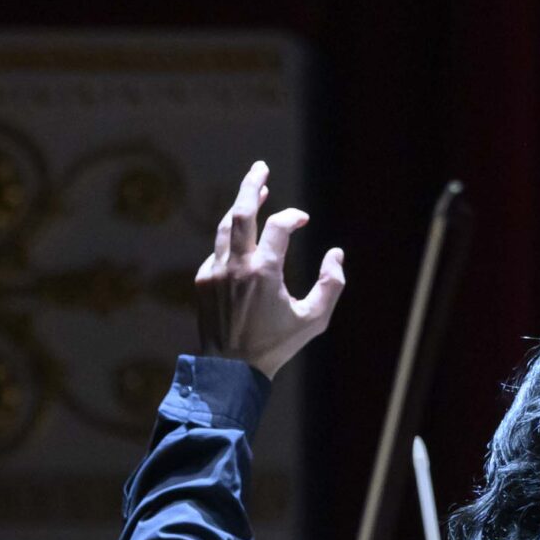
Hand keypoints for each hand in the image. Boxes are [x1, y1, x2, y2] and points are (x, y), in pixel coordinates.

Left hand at [195, 161, 344, 378]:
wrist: (229, 371)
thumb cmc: (275, 347)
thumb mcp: (314, 320)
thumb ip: (331, 285)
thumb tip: (336, 254)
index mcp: (264, 272)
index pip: (280, 225)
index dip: (293, 216)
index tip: (303, 220)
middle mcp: (236, 266)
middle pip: (241, 211)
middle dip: (252, 185)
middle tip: (261, 168)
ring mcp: (215, 272)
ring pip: (225, 227)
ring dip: (240, 207)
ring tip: (253, 194)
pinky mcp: (203, 281)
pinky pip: (218, 251)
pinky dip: (232, 241)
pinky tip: (244, 243)